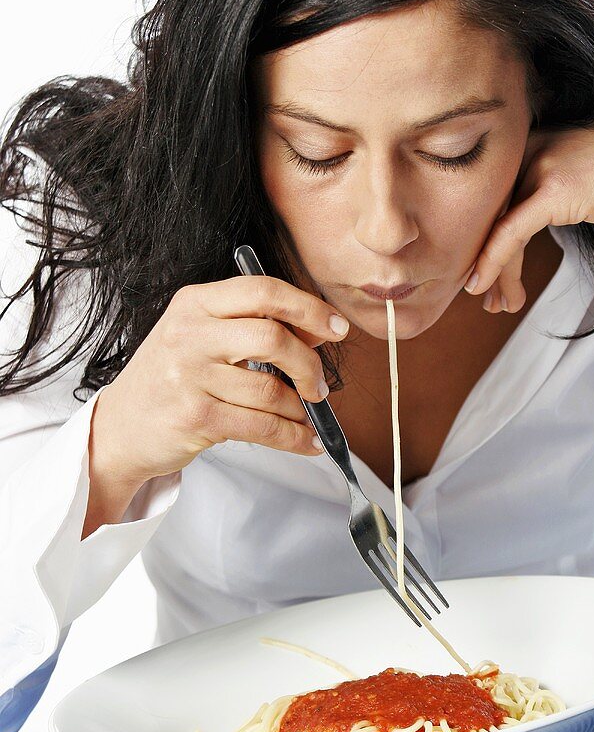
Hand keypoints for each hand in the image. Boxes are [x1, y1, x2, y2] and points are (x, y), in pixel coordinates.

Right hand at [88, 276, 351, 488]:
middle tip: (318, 383)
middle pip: (273, 338)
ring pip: (271, 390)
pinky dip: (293, 437)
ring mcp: (190, 376)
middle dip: (309, 364)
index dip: (308, 308)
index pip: (263, 291)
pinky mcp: (196, 417)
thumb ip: (252, 326)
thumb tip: (319, 331)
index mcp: (195, 303)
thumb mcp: (201, 336)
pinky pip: (262, 427)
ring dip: (299, 408)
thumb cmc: (169, 378)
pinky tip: (305, 440)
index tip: (336, 328)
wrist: (120, 427)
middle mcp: (189, 334)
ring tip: (304, 414)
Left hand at [464, 120, 593, 312]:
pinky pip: (510, 232)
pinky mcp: (553, 188)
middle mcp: (527, 147)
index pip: (490, 196)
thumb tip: (524, 221)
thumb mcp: (575, 176)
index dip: (481, 236)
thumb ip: (545, 188)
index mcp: (528, 140)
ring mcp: (539, 164)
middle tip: (485, 297)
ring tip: (499, 304)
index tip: (482, 272)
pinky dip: (493, 262)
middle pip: (488, 212)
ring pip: (497, 227)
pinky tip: (483, 285)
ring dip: (495, 272)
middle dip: (483, 259)